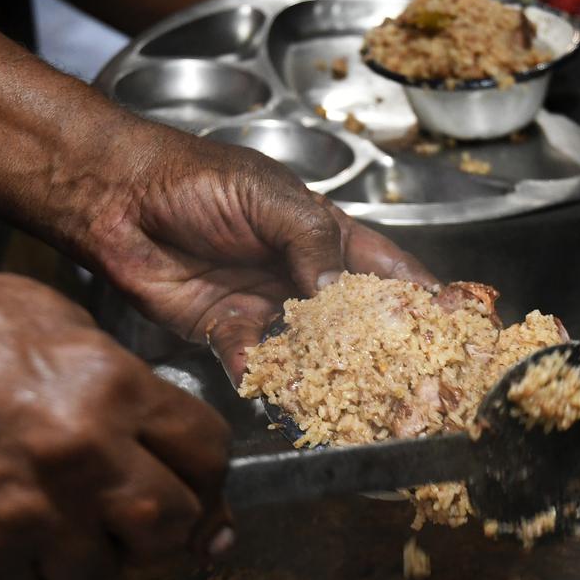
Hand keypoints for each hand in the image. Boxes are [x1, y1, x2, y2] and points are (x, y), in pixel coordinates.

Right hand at [0, 263, 229, 579]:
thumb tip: (154, 415)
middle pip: (176, 526)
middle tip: (140, 520)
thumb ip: (112, 366)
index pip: (208, 450)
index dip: (208, 472)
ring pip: (105, 577)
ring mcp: (32, 515)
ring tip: (58, 527)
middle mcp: (84, 457)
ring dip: (89, 561)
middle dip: (165, 528)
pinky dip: (19, 577)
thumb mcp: (42, 313)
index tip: (196, 483)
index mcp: (110, 386)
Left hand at [74, 122, 437, 380]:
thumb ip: (310, 243)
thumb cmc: (195, 178)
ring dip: (331, 376)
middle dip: (386, 351)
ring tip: (358, 401)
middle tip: (417, 380)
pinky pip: (254, 366)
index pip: (390, 272)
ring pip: (312, 353)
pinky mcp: (226, 333)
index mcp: (326, 234)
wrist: (117, 196)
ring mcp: (267, 308)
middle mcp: (302, 276)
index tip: (462, 324)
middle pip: (356, 322)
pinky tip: (282, 397)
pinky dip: (267, 383)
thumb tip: (339, 294)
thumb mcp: (268, 197)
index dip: (428, 298)